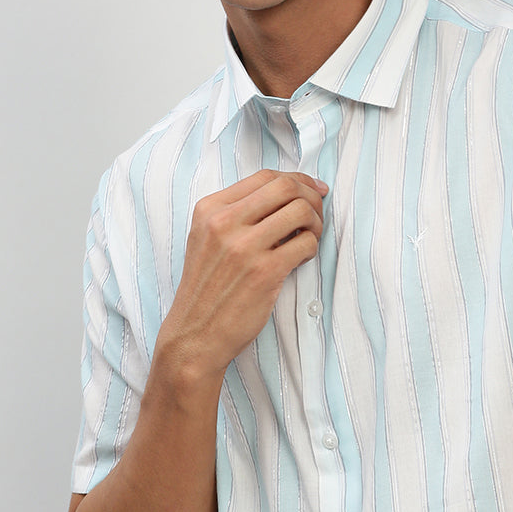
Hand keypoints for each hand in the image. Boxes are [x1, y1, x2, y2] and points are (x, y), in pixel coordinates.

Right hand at [158, 169, 326, 377]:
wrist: (195, 334)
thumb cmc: (207, 289)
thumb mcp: (206, 240)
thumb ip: (237, 214)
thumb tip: (288, 193)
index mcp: (210, 210)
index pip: (265, 177)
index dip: (297, 180)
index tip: (313, 190)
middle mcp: (224, 223)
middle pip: (286, 187)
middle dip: (312, 197)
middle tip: (317, 214)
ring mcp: (244, 247)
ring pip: (301, 212)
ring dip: (316, 223)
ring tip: (310, 238)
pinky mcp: (264, 272)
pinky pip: (305, 244)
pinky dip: (312, 248)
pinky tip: (301, 259)